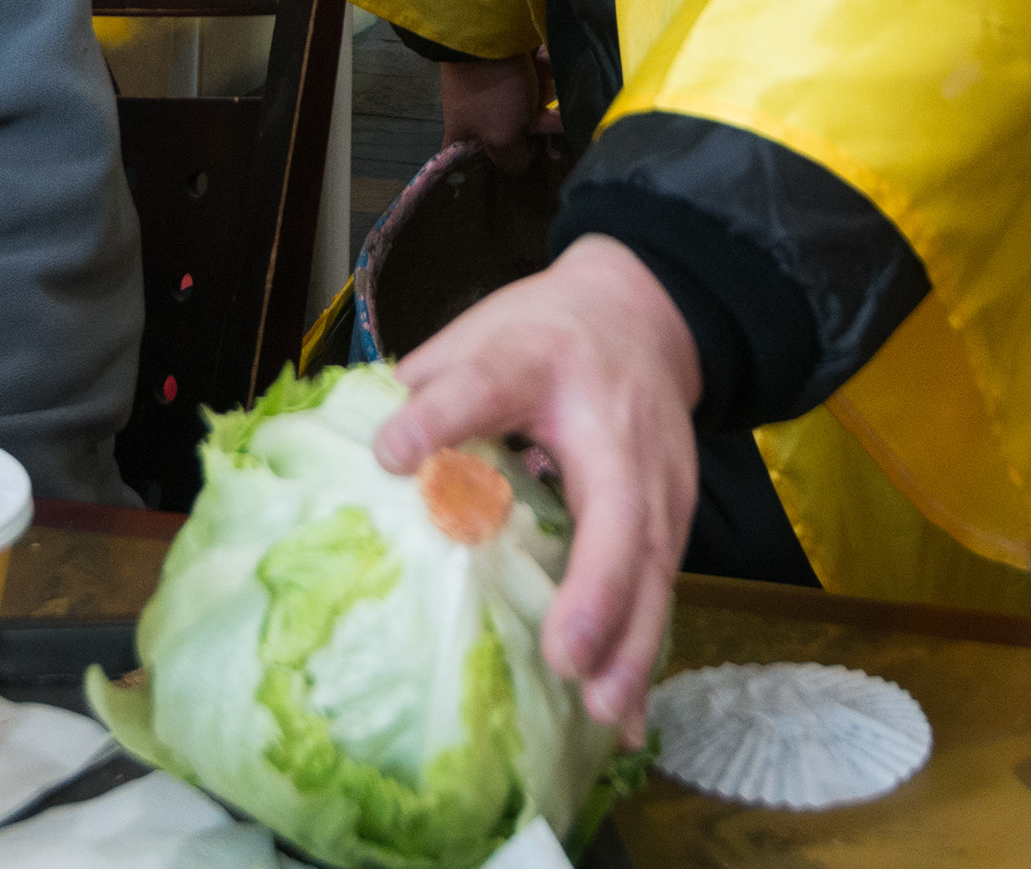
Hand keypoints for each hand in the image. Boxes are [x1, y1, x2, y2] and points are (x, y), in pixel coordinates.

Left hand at [375, 236, 696, 731]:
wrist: (642, 314)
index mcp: (537, 360)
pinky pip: (661, 588)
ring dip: (629, 643)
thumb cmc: (540, 334)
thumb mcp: (476, 334)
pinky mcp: (676, 515)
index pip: (485, 383)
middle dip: (596, 587)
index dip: (439, 417)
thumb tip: (354, 460)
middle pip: (617, 507)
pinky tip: (622, 717)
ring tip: (602, 711)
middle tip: (566, 656)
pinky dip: (641, 653)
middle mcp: (613, 424)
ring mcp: (659, 474)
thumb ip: (422, 390)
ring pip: (656, 565)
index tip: (392, 453)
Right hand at [438, 51, 552, 172]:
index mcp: (462, 132)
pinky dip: (546, 76)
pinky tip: (557, 73)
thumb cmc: (493, 91)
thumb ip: (511, 160)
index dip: (493, 165)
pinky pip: (534, 78)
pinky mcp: (512, 63)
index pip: (471, 159)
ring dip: (546, 104)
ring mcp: (495, 86)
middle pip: (510, 132)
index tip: (521, 164)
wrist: (492, 31)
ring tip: (560, 99)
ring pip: (527, 106)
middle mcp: (477, 111)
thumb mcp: (501, 137)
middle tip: (555, 132)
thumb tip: (524, 161)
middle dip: (534, 132)